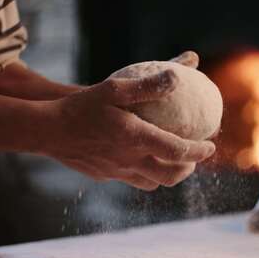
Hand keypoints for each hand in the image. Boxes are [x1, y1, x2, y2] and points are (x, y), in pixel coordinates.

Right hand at [43, 53, 215, 190]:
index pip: (178, 151)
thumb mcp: (114, 88)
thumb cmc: (81, 106)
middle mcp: (130, 159)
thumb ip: (147, 84)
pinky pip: (133, 180)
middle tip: (193, 157)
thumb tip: (177, 75)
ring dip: (168, 174)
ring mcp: (118, 171)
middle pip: (171, 175)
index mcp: (137, 138)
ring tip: (172, 159)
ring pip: (153, 182)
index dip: (199, 151)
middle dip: (188, 169)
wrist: (48, 130)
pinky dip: (145, 173)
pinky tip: (141, 158)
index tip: (210, 146)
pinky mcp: (106, 175)